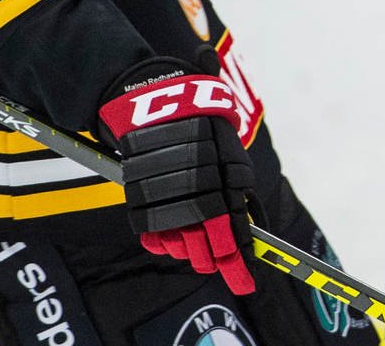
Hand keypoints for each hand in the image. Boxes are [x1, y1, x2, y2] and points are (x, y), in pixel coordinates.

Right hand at [99, 64, 256, 293]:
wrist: (161, 101)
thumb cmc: (204, 129)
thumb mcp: (230, 155)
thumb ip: (237, 193)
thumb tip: (245, 232)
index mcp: (225, 178)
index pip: (232, 233)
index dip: (238, 262)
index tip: (245, 283)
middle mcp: (196, 189)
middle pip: (203, 247)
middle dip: (212, 260)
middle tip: (216, 263)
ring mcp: (165, 193)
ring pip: (177, 244)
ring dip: (187, 250)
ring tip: (194, 244)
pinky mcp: (139, 194)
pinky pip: (150, 233)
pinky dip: (161, 240)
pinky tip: (171, 236)